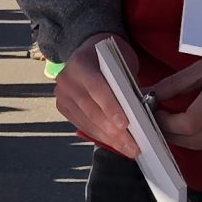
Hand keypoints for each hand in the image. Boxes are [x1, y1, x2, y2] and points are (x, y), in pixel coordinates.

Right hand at [53, 32, 140, 157]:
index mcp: (81, 62)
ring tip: (127, 149)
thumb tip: (140, 112)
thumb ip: (127, 84)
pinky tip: (114, 143)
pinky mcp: (62, 107)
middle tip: (132, 146)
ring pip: (86, 121)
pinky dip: (99, 136)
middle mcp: (66, 79)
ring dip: (108, 138)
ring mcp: (62, 94)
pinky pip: (82, 125)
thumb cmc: (111, 58)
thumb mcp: (123, 62)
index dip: (110, 107)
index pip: (96, 88)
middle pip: (91, 109)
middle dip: (113, 131)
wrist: (89, 52)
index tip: (125, 125)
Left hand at [148, 57, 201, 150]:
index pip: (189, 123)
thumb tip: (149, 95)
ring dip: (183, 139)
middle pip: (194, 140)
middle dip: (171, 134)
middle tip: (159, 121)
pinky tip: (193, 128)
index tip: (155, 113)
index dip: (167, 123)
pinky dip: (200, 139)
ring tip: (172, 124)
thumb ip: (174, 84)